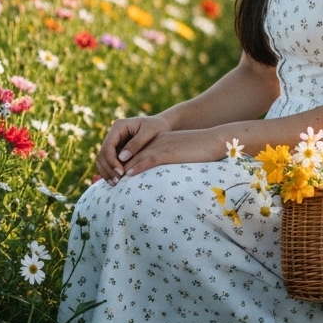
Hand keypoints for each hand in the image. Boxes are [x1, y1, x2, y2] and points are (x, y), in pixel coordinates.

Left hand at [97, 115, 223, 181]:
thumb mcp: (182, 155)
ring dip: (122, 169)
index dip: (123, 164)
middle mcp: (156, 142)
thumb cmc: (202, 151)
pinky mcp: (168, 152)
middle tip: (107, 181)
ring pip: (136, 157)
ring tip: (113, 181)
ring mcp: (161, 146)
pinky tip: (129, 174)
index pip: (134, 152)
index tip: (114, 176)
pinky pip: (149, 159)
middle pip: (130, 154)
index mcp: (158, 141)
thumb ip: (170, 162)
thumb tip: (162, 178)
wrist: (215, 140)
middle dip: (117, 167)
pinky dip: (137, 166)